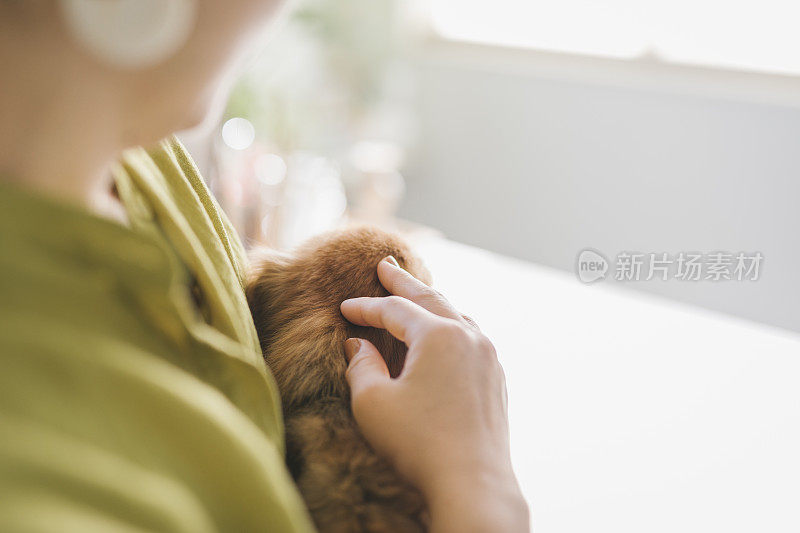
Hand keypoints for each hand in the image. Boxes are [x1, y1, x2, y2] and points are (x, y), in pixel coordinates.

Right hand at [340, 256, 528, 532]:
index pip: (394, 309)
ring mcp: (489, 358)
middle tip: (385, 266)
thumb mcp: (373, 403)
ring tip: (417, 294)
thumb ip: (361, 366)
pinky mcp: (497, 380)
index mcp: (439, 335)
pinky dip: (451, 327)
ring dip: (432, 302)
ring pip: (457, 316)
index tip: (344, 307)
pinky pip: (472, 339)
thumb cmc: (419, 443)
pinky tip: (445, 335)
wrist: (473, 483)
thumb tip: (358, 344)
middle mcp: (469, 337)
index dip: (365, 307)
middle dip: (404, 282)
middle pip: (431, 298)